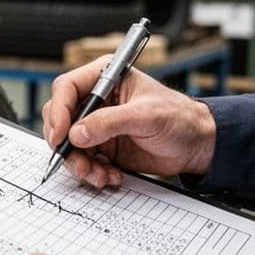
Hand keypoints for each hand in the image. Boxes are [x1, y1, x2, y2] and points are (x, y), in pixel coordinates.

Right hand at [42, 56, 216, 187]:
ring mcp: (98, 125)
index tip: (60, 135)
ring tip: (100, 174)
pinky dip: (93, 172)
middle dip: (67, 144)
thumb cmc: (180, 119)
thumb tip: (76, 133)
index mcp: (105, 78)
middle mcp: (97, 101)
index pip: (67, 89)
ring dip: (81, 164)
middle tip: (79, 162)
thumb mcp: (146, 115)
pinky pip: (84, 161)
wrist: (196, 146)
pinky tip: (111, 175)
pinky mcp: (103, 147)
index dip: (58, 111)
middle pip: (61, 119)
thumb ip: (109, 122)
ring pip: (70, 145)